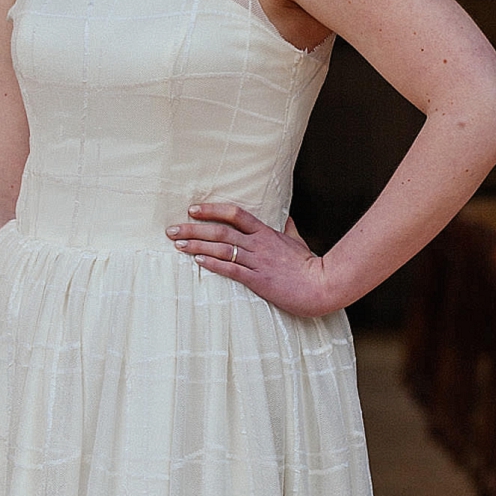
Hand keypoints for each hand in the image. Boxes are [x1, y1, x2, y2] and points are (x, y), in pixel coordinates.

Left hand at [167, 202, 334, 317]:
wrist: (324, 285)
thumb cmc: (311, 265)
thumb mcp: (299, 243)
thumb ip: (290, 231)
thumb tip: (288, 220)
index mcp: (267, 233)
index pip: (235, 214)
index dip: (212, 210)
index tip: (192, 209)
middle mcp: (259, 244)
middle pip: (221, 231)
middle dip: (193, 229)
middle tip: (171, 229)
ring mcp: (258, 261)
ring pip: (222, 249)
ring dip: (197, 246)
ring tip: (177, 244)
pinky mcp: (259, 280)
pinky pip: (231, 270)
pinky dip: (213, 264)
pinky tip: (197, 261)